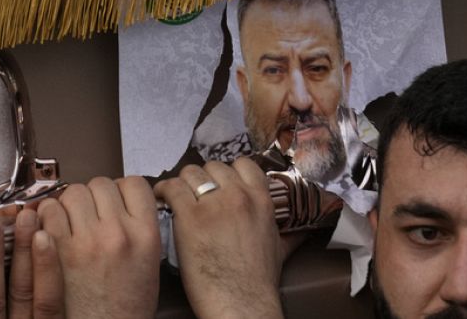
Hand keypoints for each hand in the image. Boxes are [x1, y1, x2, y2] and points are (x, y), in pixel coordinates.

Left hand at [38, 177, 160, 318]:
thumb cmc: (125, 310)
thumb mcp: (150, 265)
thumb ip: (140, 229)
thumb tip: (125, 203)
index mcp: (145, 235)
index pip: (134, 184)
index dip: (122, 189)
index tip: (116, 197)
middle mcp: (117, 233)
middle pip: (101, 184)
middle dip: (94, 195)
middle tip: (91, 212)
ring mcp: (87, 240)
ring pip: (74, 192)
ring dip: (70, 202)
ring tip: (71, 220)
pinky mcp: (58, 251)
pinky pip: (50, 211)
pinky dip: (49, 214)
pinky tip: (53, 228)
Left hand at [154, 159, 283, 318]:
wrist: (242, 302)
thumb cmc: (259, 281)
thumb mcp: (280, 249)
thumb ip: (289, 233)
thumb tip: (304, 231)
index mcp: (261, 200)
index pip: (243, 164)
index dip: (228, 172)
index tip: (219, 184)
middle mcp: (238, 196)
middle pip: (213, 167)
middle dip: (203, 179)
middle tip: (196, 195)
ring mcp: (213, 204)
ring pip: (191, 172)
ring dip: (182, 183)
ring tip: (176, 196)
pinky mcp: (190, 217)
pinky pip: (171, 188)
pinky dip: (164, 190)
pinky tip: (162, 198)